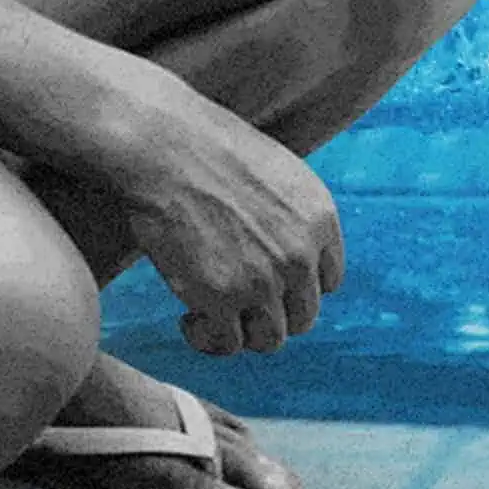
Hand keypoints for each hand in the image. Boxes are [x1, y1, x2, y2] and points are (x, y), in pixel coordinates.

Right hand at [109, 83, 343, 356]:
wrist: (161, 144)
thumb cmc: (204, 148)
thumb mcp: (273, 172)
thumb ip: (292, 219)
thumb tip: (289, 262)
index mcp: (320, 218)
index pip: (327, 281)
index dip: (294, 288)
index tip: (263, 283)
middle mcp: (301, 254)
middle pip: (302, 316)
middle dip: (268, 313)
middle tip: (232, 302)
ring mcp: (264, 280)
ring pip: (270, 339)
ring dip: (241, 333)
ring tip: (209, 315)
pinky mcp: (222, 299)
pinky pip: (227, 344)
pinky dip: (207, 339)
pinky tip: (188, 320)